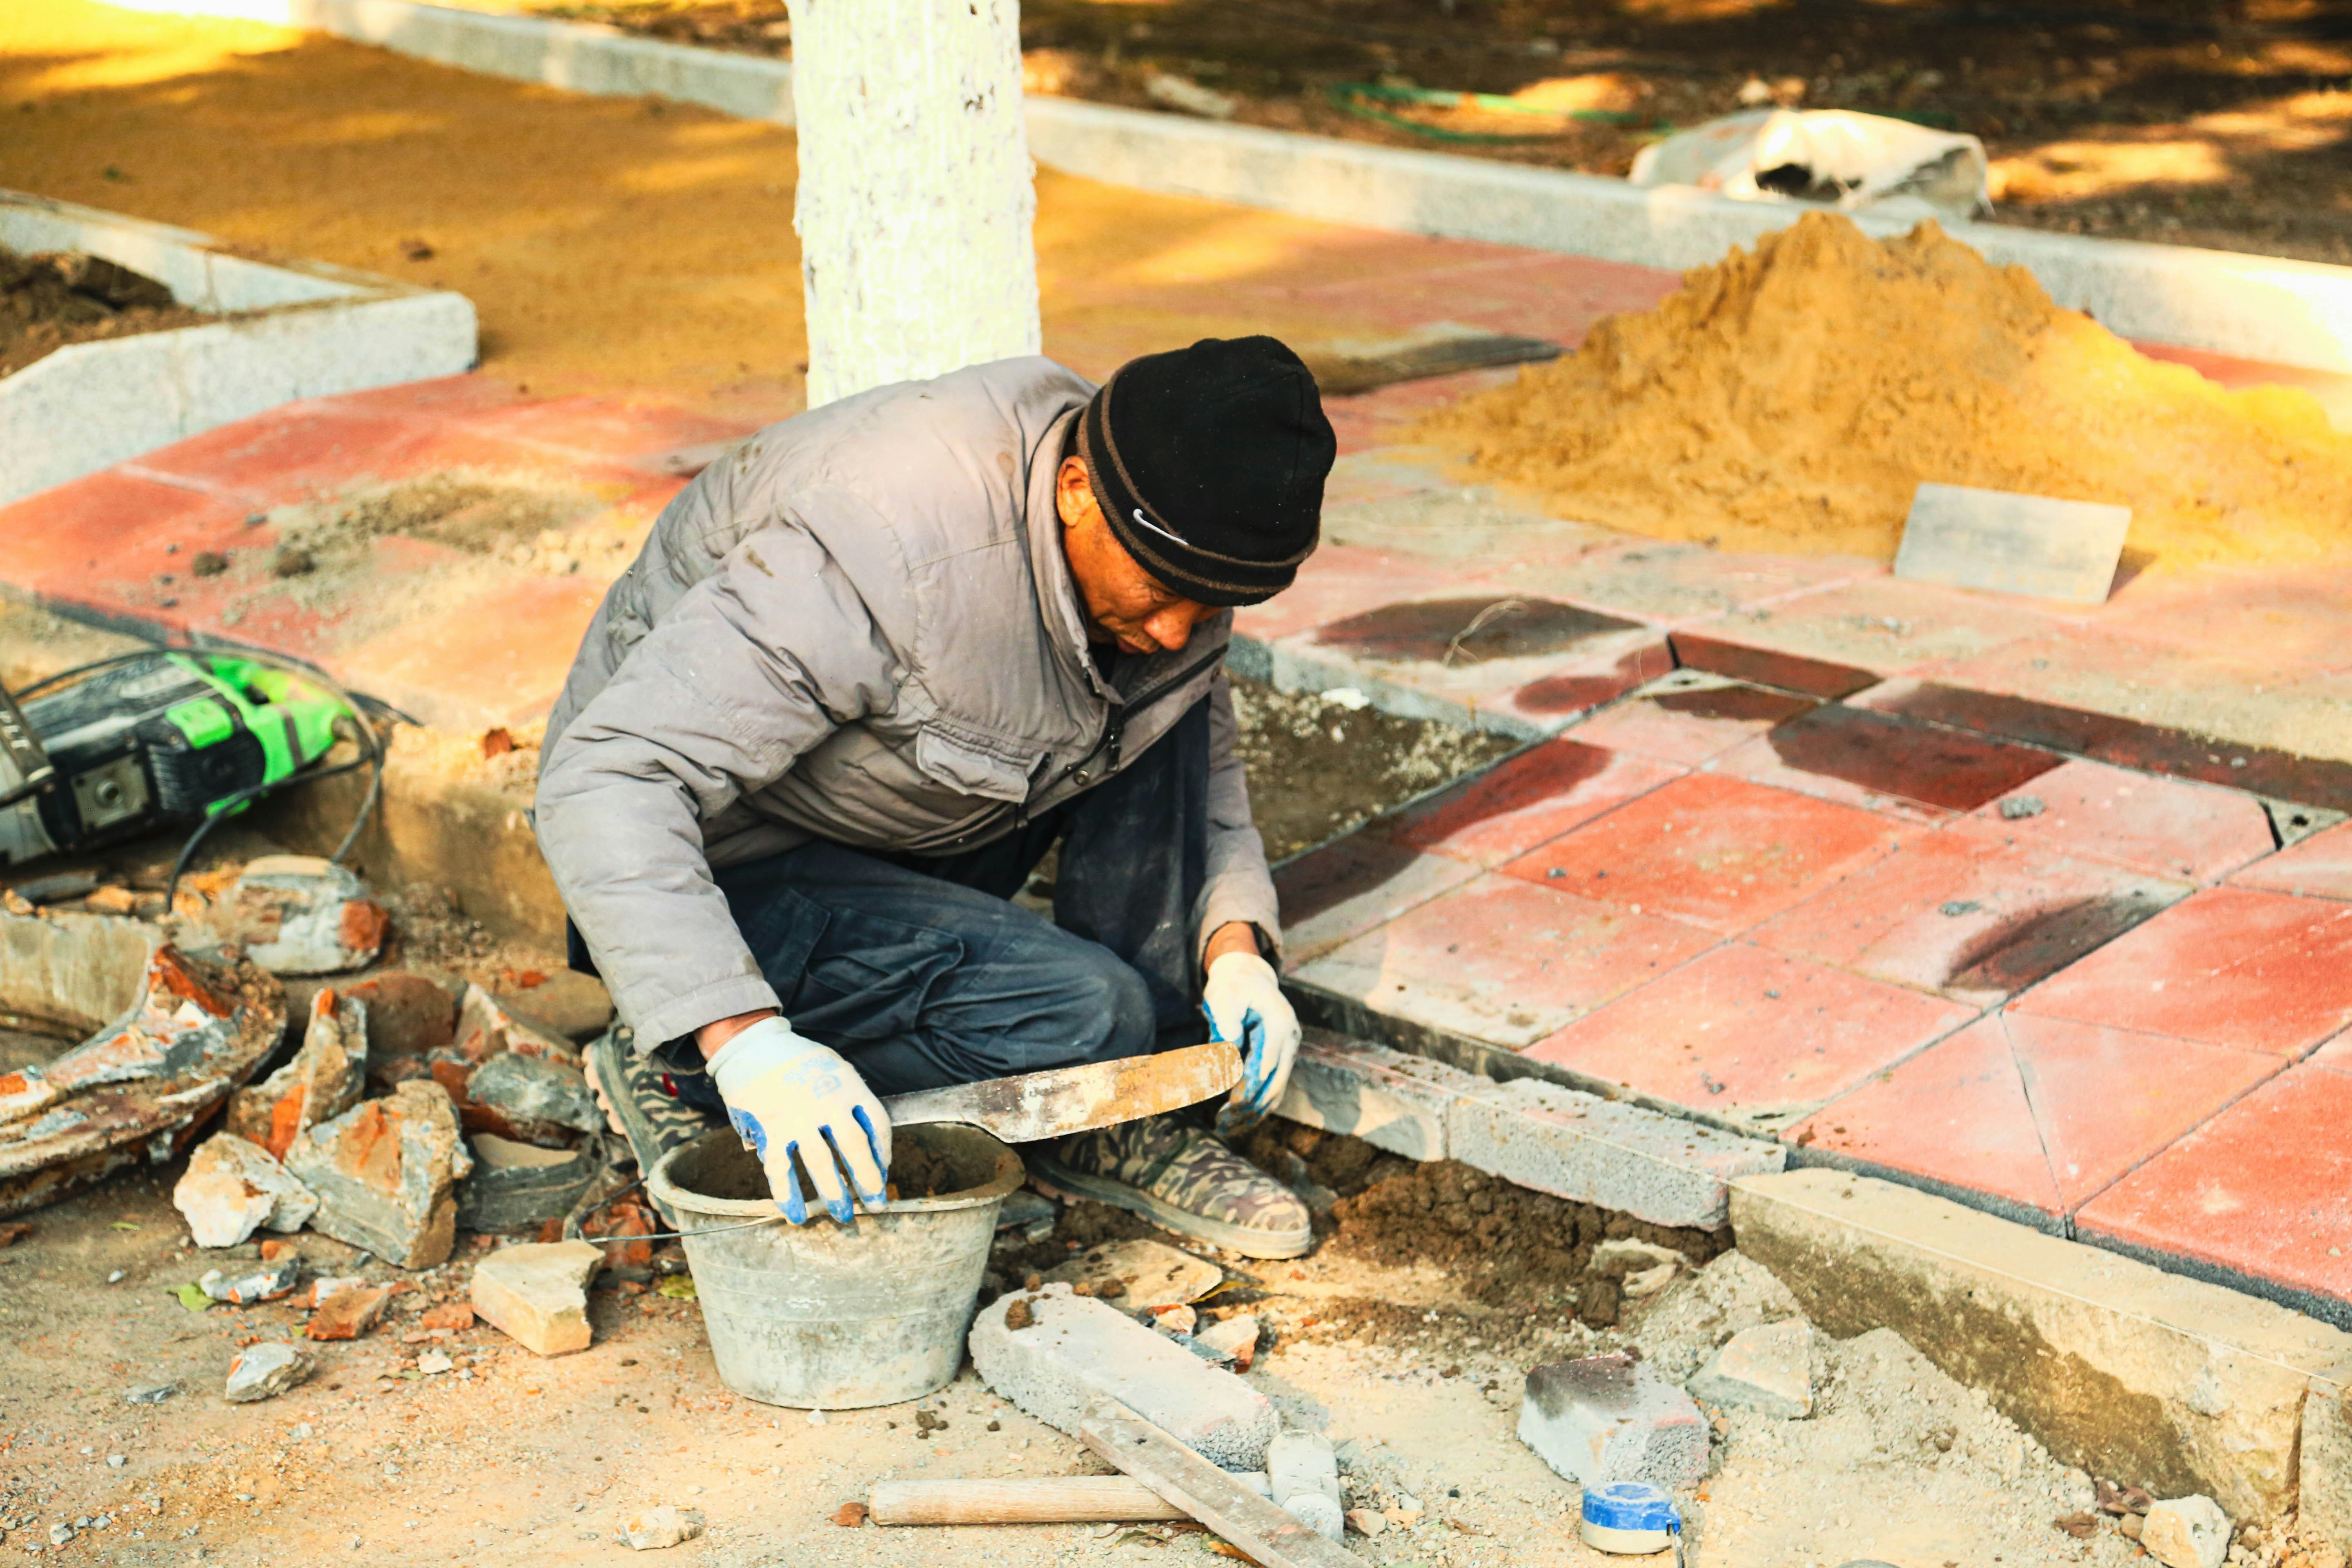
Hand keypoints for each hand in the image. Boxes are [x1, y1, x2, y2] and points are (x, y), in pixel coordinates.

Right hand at [705, 1017, 890, 1223]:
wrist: (753, 1045)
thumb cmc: (798, 1061)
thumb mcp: (834, 1067)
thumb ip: (850, 1099)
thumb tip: (868, 1144)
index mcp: (848, 1084)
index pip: (877, 1122)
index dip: (883, 1151)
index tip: (884, 1172)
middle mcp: (826, 1101)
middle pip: (855, 1147)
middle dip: (868, 1180)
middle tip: (877, 1205)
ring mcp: (797, 1116)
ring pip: (821, 1162)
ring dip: (834, 1192)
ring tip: (843, 1215)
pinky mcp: (770, 1128)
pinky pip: (781, 1168)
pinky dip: (788, 1195)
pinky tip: (795, 1214)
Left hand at [1202, 949, 1299, 1138]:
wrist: (1247, 979)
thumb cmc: (1232, 987)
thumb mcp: (1225, 996)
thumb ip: (1227, 1020)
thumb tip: (1229, 1046)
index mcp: (1280, 1021)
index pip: (1269, 1059)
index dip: (1251, 1082)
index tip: (1234, 1101)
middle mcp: (1289, 1039)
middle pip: (1275, 1080)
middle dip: (1250, 1104)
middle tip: (1223, 1121)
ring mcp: (1287, 1052)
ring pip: (1276, 1091)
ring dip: (1252, 1112)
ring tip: (1224, 1127)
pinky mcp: (1279, 1061)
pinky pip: (1272, 1090)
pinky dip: (1256, 1107)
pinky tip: (1236, 1121)